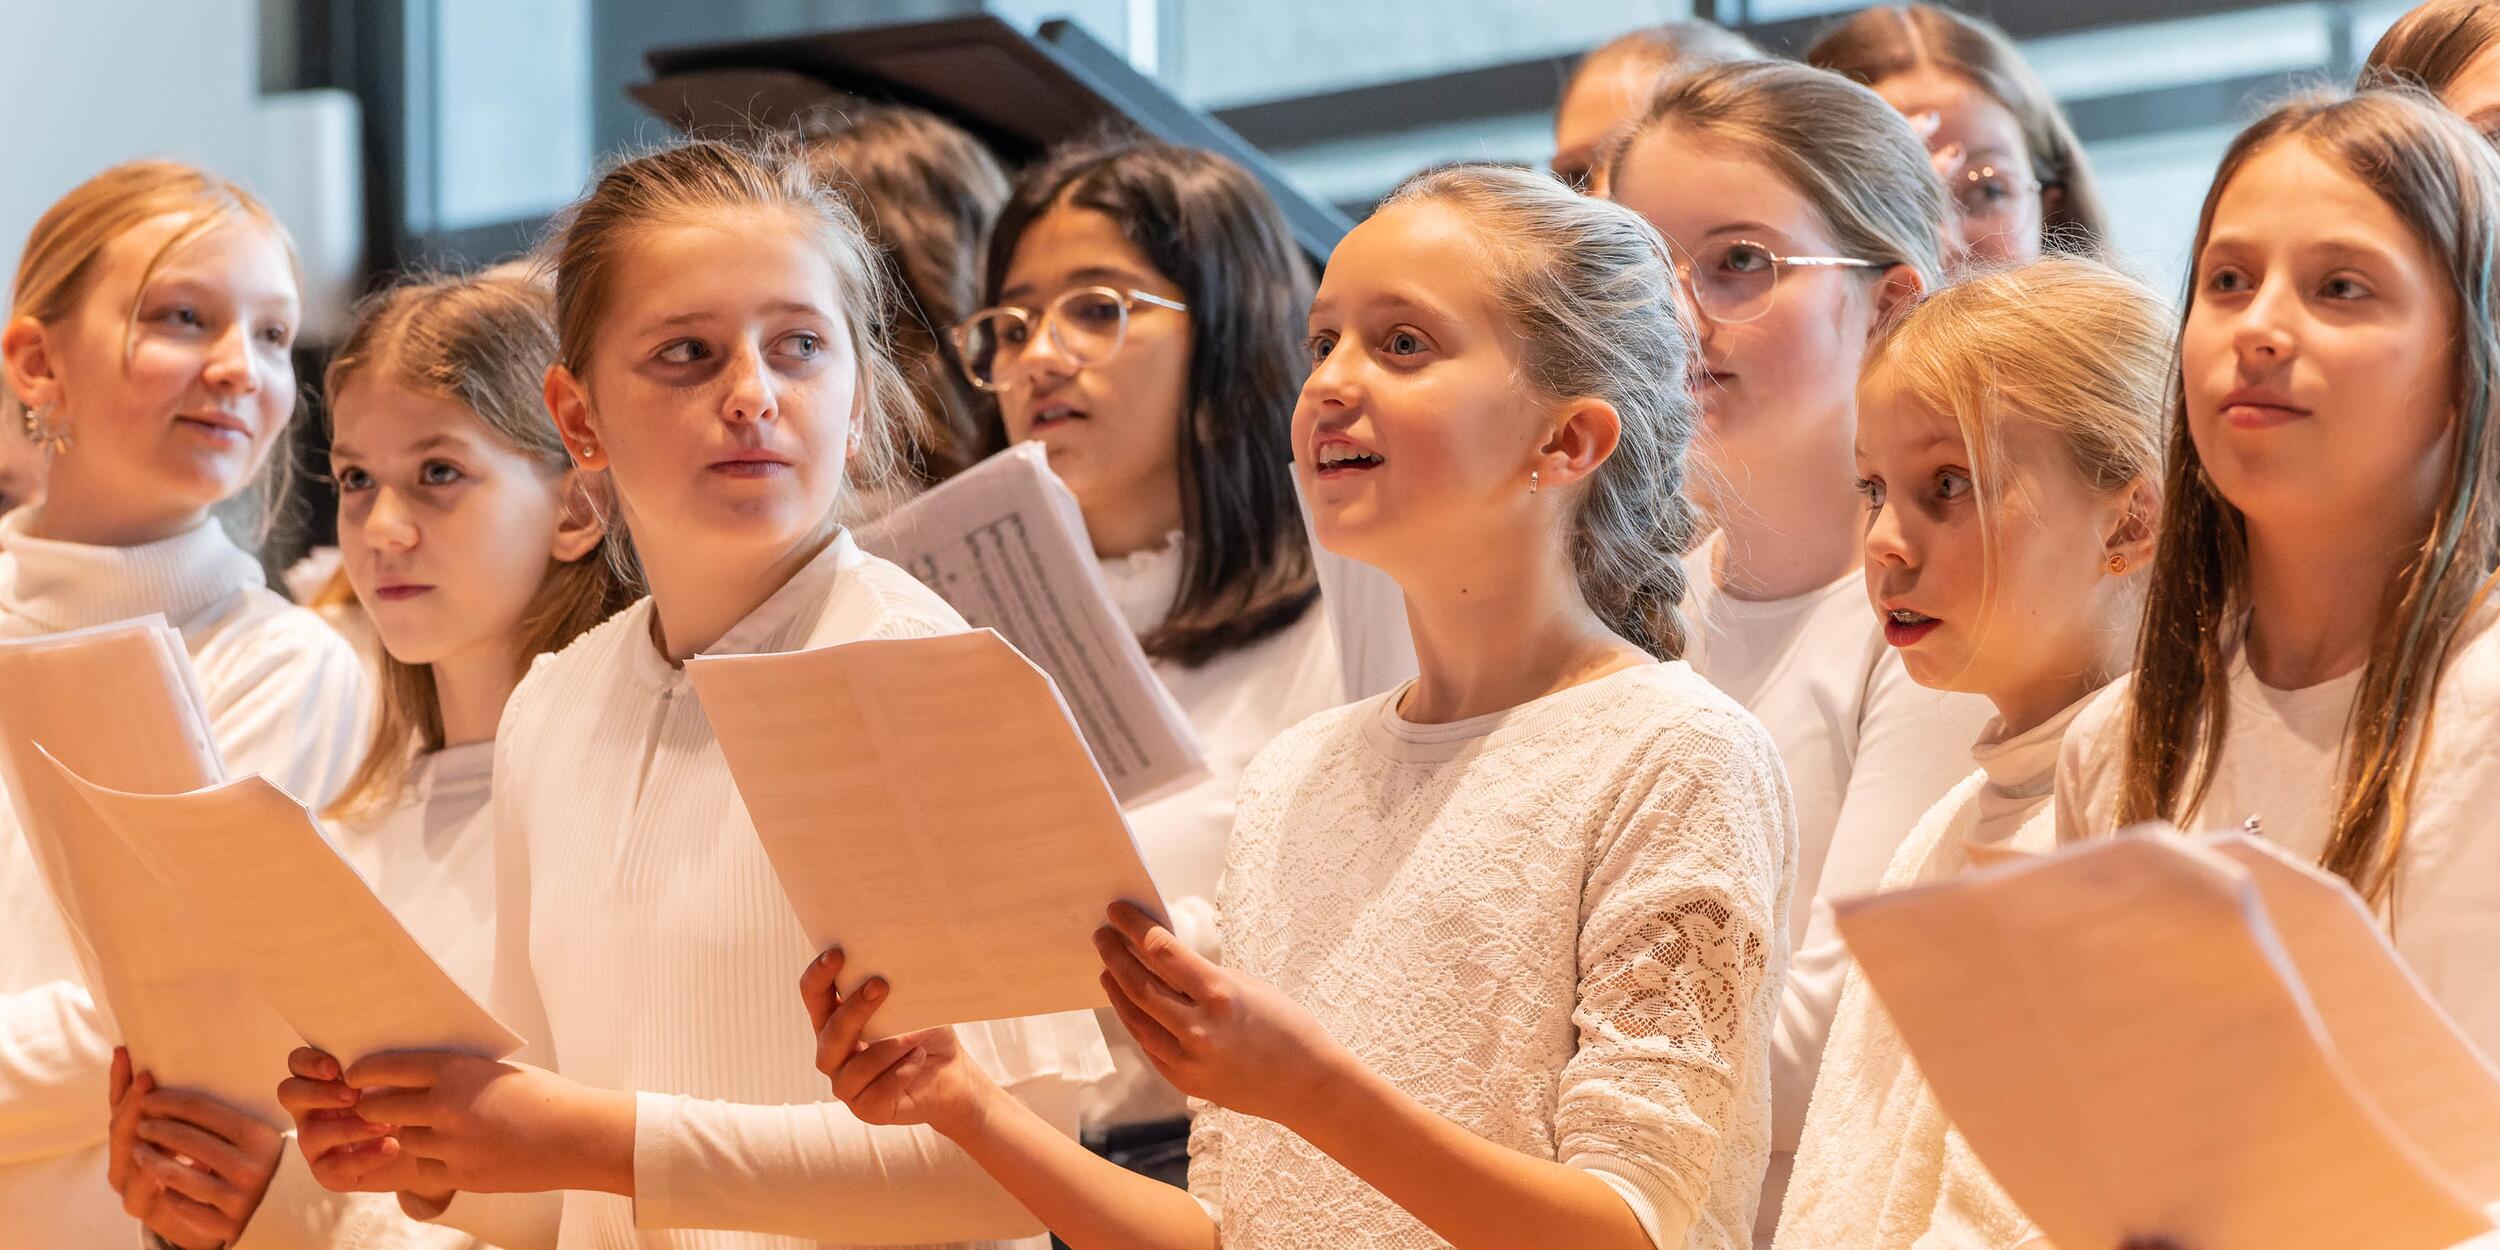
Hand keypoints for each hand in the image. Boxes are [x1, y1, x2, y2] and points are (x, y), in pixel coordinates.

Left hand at [107, 1047, 282, 1248]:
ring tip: (138, 1149)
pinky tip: (159, 1183)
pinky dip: (167, 1193)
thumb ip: (223, 1116)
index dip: (167, 1100)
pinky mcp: (225, 1225)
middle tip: (139, 1122)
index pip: (200, 1108)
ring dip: (149, 1158)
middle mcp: (251, 1167)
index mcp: (259, 1136)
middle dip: (154, 1127)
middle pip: (185, 1138)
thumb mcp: (254, 1134)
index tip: (147, 1096)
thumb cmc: (258, 1160)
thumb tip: (171, 1088)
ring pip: (175, 1173)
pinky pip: (181, 1205)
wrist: (283, 1206)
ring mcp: (238, 1199)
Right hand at [276, 1047, 425, 1196]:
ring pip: (311, 1134)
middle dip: (318, 1093)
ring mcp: (315, 1142)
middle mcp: (311, 1109)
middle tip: (354, 1095)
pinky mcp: (328, 1172)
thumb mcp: (398, 1078)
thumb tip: (383, 1057)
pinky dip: (364, 1157)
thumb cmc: (407, 1101)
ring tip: (384, 1125)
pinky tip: (391, 1147)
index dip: (309, 1062)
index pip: (298, 1063)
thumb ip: (383, 1065)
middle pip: (289, 1094)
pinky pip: (334, 1168)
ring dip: (348, 1128)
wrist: (425, 1144)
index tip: (334, 1067)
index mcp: (322, 1080)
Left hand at [296, 1049, 634, 1197]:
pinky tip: (457, 1151)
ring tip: (437, 1129)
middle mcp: (446, 1105)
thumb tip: (411, 1077)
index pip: (388, 1067)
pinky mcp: (460, 1173)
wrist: (579, 1136)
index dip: (363, 1071)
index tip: (354, 1076)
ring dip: (411, 1135)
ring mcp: (451, 1143)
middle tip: (375, 1107)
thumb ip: (454, 1073)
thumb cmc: (544, 1096)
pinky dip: (434, 1160)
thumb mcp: (496, 1071)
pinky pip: (425, 1167)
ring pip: (403, 1139)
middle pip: (378, 1107)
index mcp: (456, 1070)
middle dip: (372, 1108)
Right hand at [800, 947, 996, 1136]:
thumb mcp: (911, 1003)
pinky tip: (919, 1058)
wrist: (953, 1074)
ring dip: (885, 1049)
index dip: (819, 976)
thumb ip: (893, 986)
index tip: (836, 953)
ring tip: (915, 1037)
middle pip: (829, 1034)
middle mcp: (835, 1054)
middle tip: (879, 985)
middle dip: (852, 1010)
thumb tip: (892, 960)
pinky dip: (900, 1073)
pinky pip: (875, 1094)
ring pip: (851, 1070)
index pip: (815, 996)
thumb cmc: (927, 1033)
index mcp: (837, 1021)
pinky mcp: (868, 1110)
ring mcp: (848, 1085)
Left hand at [1093, 901, 1356, 1125]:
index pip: (1162, 951)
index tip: (1117, 912)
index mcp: (1220, 994)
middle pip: (1138, 984)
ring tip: (1107, 968)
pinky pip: (1149, 1045)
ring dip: (1117, 990)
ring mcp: (1188, 1060)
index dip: (1134, 927)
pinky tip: (1129, 1003)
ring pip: (1136, 1018)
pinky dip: (1136, 1020)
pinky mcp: (1184, 1081)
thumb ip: (1202, 974)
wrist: (1308, 1085)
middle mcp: (1198, 1028)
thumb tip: (1161, 956)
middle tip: (1102, 935)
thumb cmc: (1286, 1026)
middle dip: (1115, 955)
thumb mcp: (1248, 986)